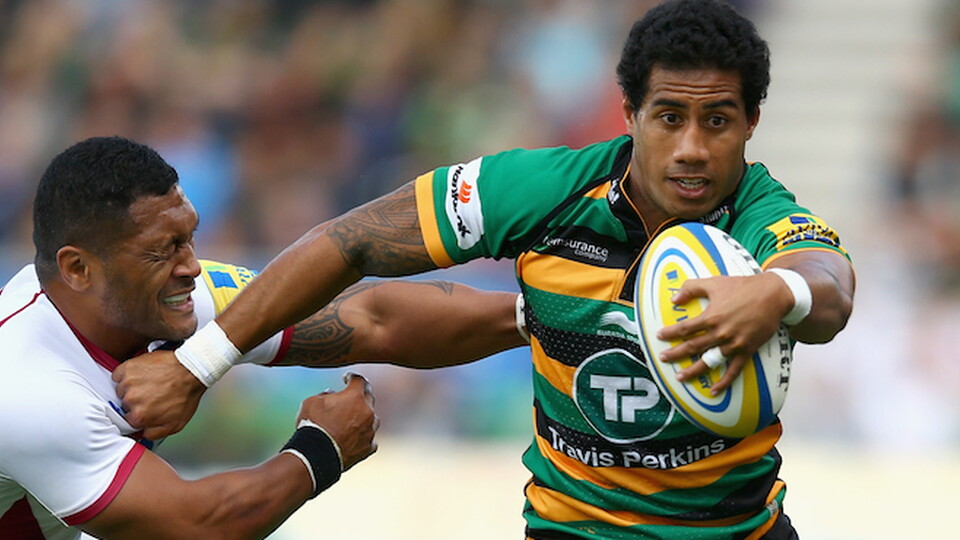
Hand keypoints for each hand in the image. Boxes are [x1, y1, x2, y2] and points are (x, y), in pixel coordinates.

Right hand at [113, 350, 206, 439]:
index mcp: (140, 416)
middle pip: (125, 405)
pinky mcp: (128, 367)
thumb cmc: (186, 394)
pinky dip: (126, 374)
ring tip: (149, 383)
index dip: (138, 414)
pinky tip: (140, 375)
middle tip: (151, 394)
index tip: (144, 408)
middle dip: (136, 401)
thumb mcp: (175, 424)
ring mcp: (129, 382)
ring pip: (121, 390)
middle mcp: (131, 400)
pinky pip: (118, 374)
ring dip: (131, 387)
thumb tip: (143, 434)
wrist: (191, 370)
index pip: (128, 421)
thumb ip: (154, 433)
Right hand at [298, 372, 378, 470]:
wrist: (316, 456)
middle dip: (359, 397)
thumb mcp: (312, 402)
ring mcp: (370, 431)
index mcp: (355, 397)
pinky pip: (370, 439)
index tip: (347, 379)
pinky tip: (354, 439)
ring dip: (363, 418)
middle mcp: (367, 412)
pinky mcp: (368, 448)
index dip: (352, 378)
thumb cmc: (313, 426)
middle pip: (368, 398)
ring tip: (350, 422)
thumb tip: (332, 395)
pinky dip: (363, 438)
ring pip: (372, 419)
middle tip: (350, 399)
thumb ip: (325, 394)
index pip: (359, 380)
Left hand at [656, 273, 791, 393]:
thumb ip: (691, 288)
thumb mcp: (714, 282)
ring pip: (709, 361)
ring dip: (693, 371)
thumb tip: (674, 299)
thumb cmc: (743, 287)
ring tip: (680, 377)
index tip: (660, 336)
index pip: (684, 329)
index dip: (670, 333)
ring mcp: (734, 344)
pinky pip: (734, 370)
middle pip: (692, 347)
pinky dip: (724, 381)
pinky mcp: (747, 350)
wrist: (773, 295)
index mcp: (711, 317)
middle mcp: (720, 333)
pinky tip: (714, 390)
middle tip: (663, 358)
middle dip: (675, 354)